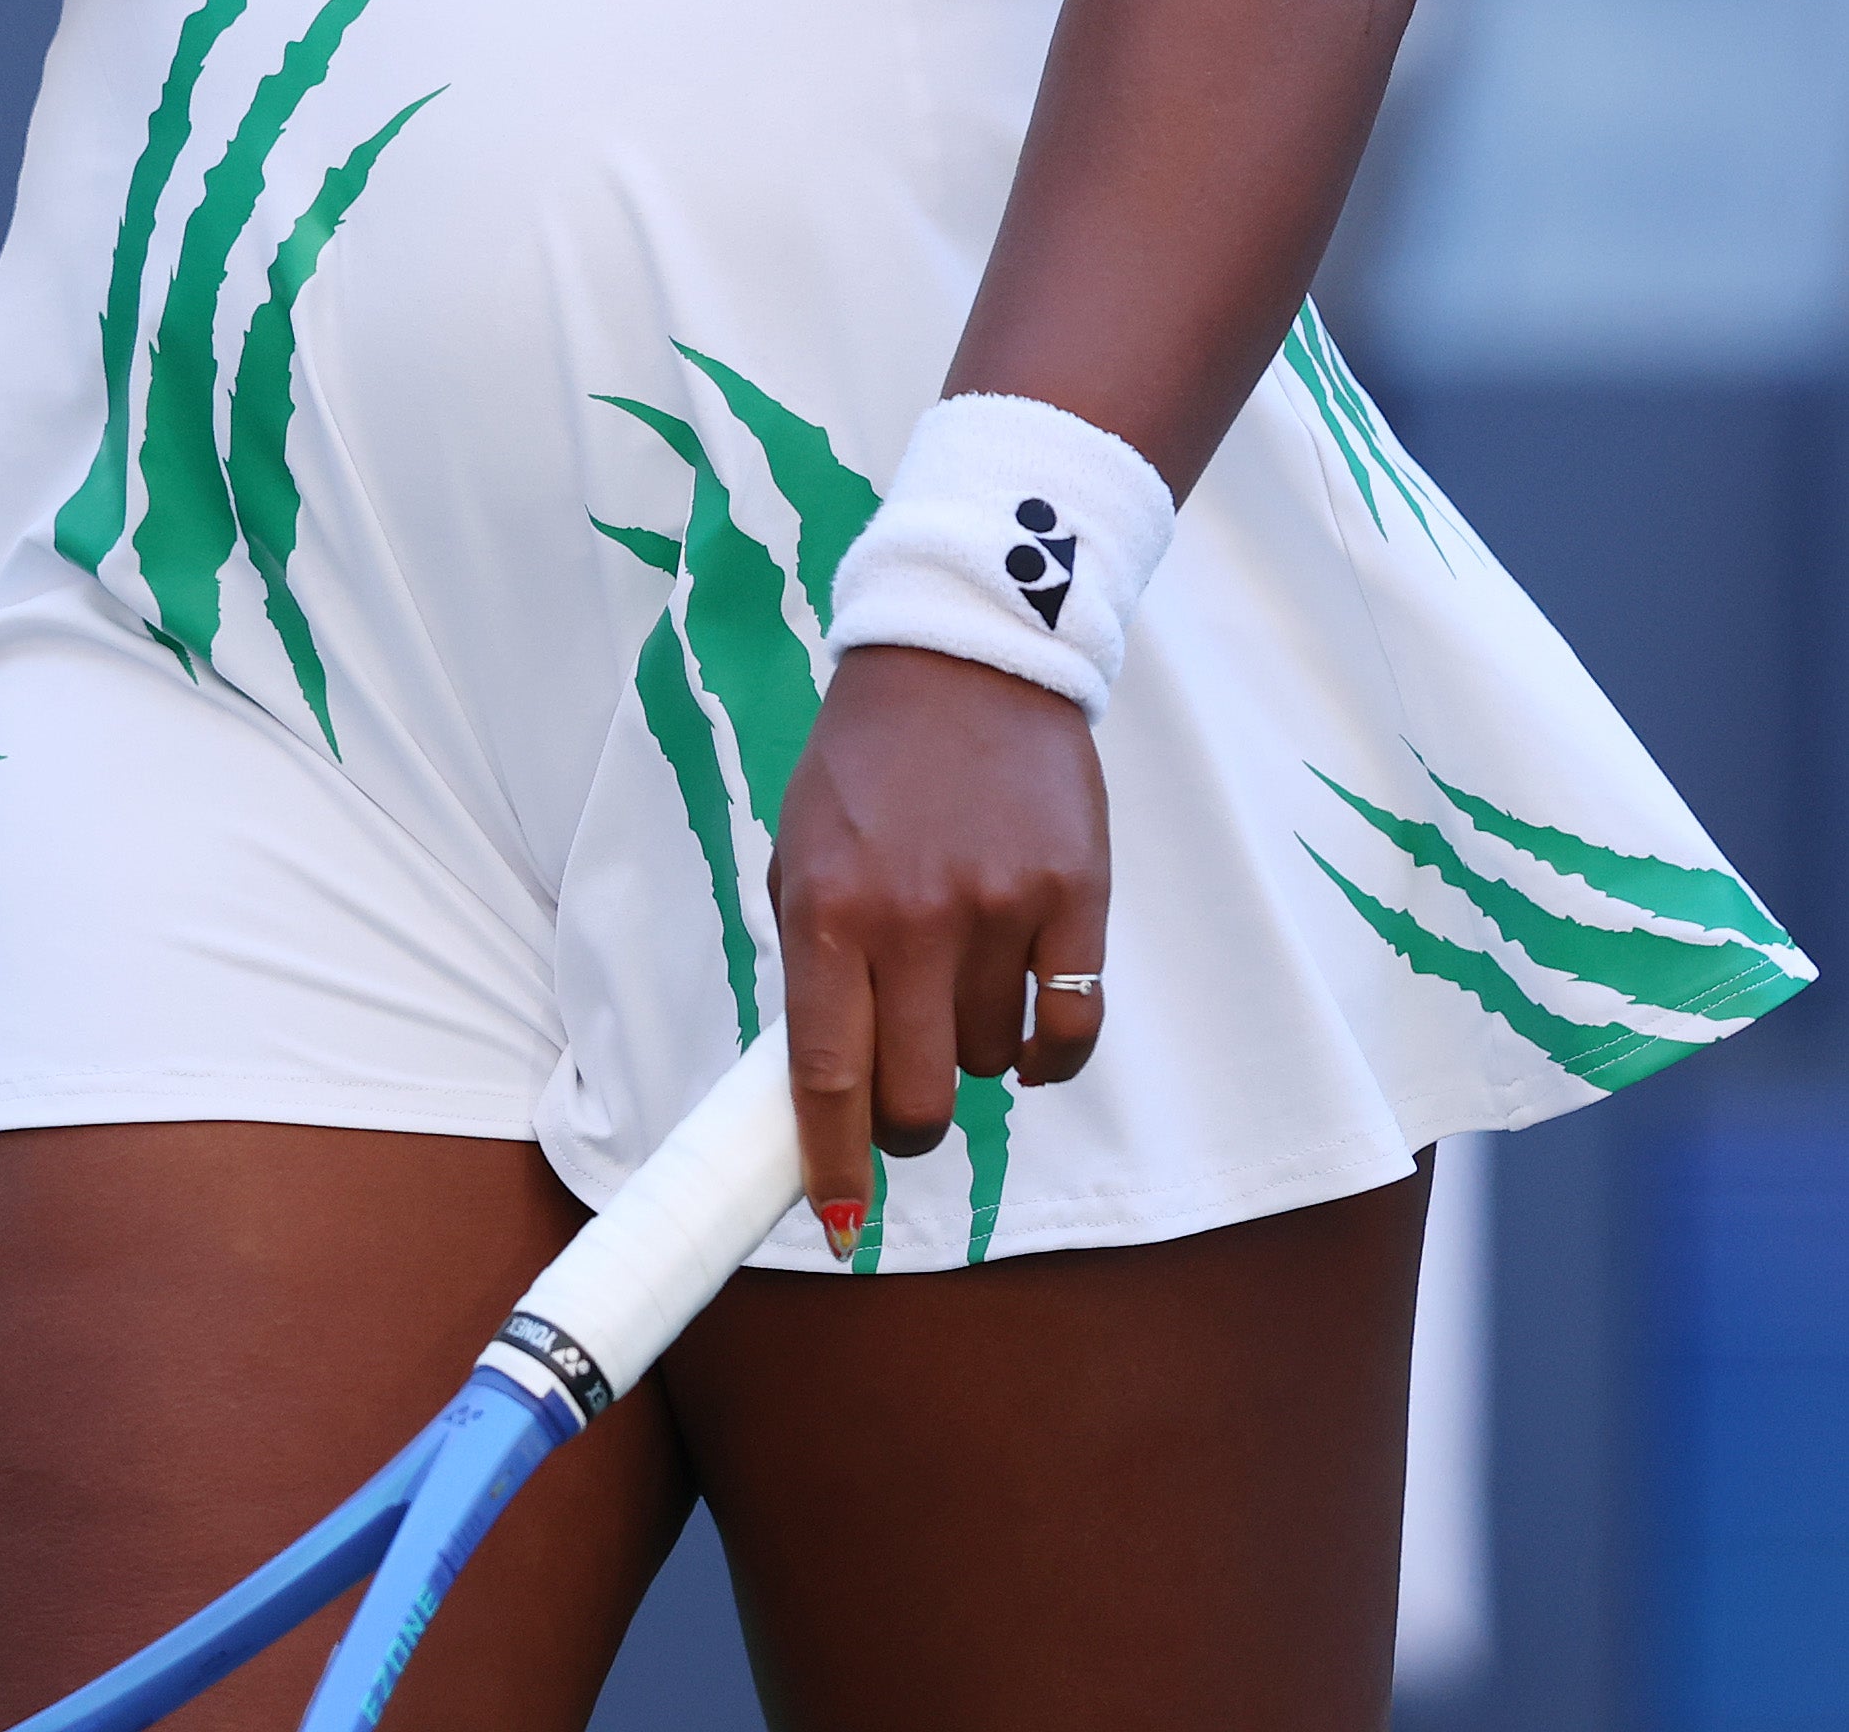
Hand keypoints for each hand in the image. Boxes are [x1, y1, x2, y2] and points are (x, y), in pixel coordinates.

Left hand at [769, 646, 1108, 1247]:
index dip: (832, 1167)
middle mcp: (910, 918)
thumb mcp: (803, 847)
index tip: (837, 1223)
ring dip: (972, 1050)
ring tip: (960, 976)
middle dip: (909, 1122)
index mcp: (826, 909)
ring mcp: (999, 907)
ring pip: (988, 1061)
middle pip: (917, 1100)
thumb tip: (828, 1084)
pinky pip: (1070, 1029)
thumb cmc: (868, 763)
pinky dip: (1049, 1054)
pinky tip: (1028, 1029)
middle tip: (908, 1092)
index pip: (826, 1076)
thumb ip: (814, 962)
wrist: (963, 655)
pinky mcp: (1075, 893)